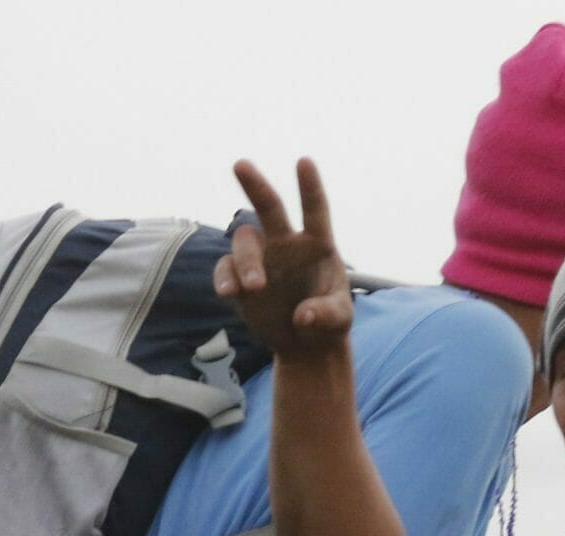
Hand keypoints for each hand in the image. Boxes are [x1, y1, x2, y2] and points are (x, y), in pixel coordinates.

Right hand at [216, 158, 352, 359]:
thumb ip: (328, 316)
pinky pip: (226, 270)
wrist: (304, 345)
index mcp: (317, 245)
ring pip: (245, 240)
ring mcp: (261, 259)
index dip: (309, 187)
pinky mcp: (240, 280)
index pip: (314, 210)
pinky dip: (225, 278)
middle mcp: (286, 244)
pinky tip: (228, 293)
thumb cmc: (328, 324)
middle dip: (255, 185)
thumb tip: (304, 315)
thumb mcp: (339, 322)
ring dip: (247, 260)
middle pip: (269, 207)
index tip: (304, 161)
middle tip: (240, 164)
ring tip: (256, 287)